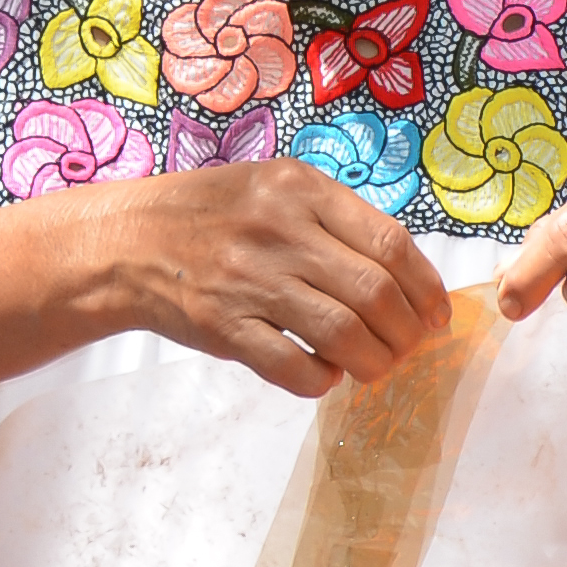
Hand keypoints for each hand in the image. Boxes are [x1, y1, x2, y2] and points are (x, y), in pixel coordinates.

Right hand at [96, 161, 452, 398]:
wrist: (129, 241)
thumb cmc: (215, 213)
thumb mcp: (277, 186)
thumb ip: (336, 218)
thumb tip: (406, 273)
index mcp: (302, 189)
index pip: (391, 243)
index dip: (427, 287)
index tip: (436, 314)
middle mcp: (280, 231)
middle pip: (375, 293)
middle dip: (406, 333)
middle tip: (407, 347)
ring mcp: (251, 281)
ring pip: (343, 335)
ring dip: (374, 362)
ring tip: (374, 366)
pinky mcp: (224, 327)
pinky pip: (294, 368)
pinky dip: (322, 380)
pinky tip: (324, 374)